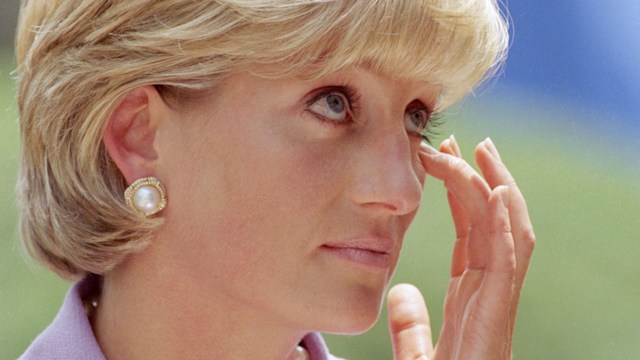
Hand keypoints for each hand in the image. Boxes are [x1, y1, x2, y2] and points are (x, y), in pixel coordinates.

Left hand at [387, 136, 534, 358]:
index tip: (444, 158)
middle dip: (484, 180)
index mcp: (472, 299)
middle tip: (469, 140)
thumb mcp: (415, 352)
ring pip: (508, 234)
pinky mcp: (496, 318)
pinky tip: (493, 190)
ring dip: (496, 188)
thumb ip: (410, 325)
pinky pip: (508, 262)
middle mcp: (489, 296)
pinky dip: (503, 223)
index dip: (463, 196)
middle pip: (494, 226)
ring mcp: (497, 305)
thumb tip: (399, 293)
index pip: (473, 235)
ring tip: (482, 149)